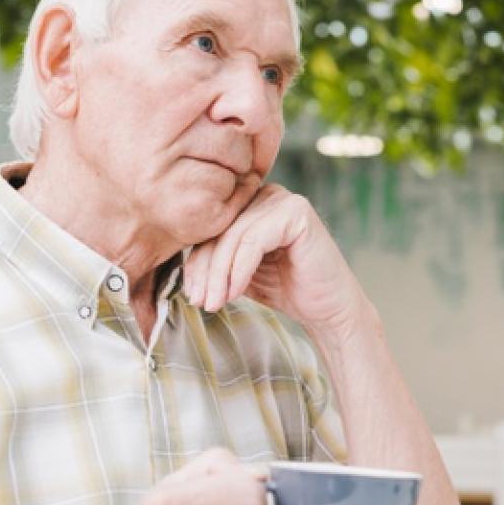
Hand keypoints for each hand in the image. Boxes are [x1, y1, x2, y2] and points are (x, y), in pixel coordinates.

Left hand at [183, 183, 367, 337]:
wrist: (328, 310)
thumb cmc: (287, 290)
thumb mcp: (240, 273)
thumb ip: (216, 261)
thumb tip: (175, 266)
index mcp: (251, 204)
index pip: (212, 228)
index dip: (196, 262)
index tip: (191, 295)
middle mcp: (266, 194)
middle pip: (220, 230)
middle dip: (205, 271)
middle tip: (199, 301)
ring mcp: (283, 199)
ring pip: (233, 237)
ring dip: (219, 275)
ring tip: (213, 303)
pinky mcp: (296, 212)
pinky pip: (253, 240)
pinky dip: (239, 270)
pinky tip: (234, 293)